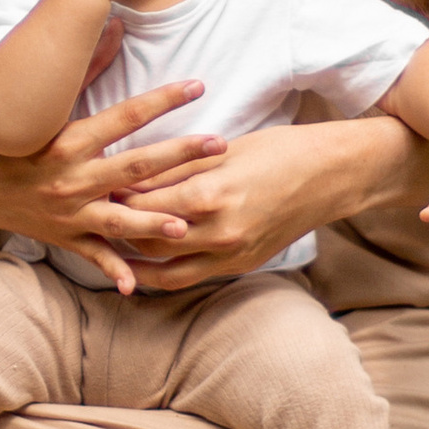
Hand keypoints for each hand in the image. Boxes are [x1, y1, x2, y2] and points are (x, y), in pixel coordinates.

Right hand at [0, 77, 225, 295]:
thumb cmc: (10, 134)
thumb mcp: (45, 102)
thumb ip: (86, 67)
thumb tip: (116, 25)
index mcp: (68, 140)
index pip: (125, 116)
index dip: (163, 100)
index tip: (198, 86)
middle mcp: (71, 178)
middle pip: (135, 167)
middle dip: (180, 155)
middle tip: (220, 144)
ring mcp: (68, 212)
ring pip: (119, 219)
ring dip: (153, 223)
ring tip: (186, 224)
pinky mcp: (64, 237)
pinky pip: (92, 256)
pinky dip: (113, 271)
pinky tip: (137, 284)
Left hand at [113, 120, 376, 293]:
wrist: (331, 176)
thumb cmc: (278, 150)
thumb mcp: (222, 149)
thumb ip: (176, 168)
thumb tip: (131, 177)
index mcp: (210, 194)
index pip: (144, 204)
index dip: (116, 196)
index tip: (99, 185)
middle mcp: (218, 232)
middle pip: (147, 240)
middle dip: (118, 228)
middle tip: (97, 214)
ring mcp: (231, 254)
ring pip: (163, 267)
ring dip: (134, 257)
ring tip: (110, 241)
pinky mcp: (241, 265)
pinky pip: (189, 278)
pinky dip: (161, 274)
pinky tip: (142, 265)